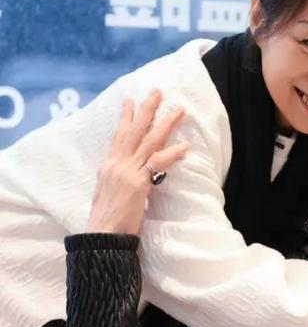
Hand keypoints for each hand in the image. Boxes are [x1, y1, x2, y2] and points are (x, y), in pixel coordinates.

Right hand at [87, 89, 188, 234]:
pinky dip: (173, 153)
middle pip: (133, 130)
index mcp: (108, 165)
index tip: (130, 99)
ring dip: (165, 123)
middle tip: (157, 91)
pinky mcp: (138, 183)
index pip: (118, 135)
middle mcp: (116, 164)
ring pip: (149, 141)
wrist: (103, 235)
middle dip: (146, 109)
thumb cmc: (108, 219)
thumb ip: (121, 178)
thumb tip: (135, 174)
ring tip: (179, 110)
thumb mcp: (110, 192)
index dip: (126, 117)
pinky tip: (185, 146)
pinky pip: (158, 163)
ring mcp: (127, 172)